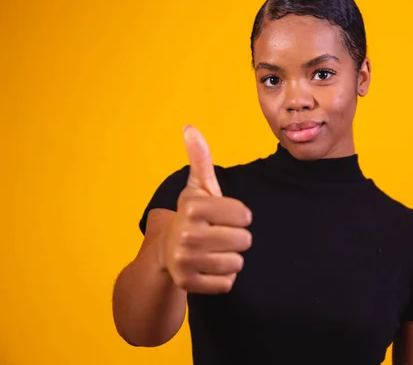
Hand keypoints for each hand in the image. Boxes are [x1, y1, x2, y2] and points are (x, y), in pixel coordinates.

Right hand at [161, 126, 252, 293]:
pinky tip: (209, 267)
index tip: (224, 216)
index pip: (245, 215)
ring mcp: (185, 261)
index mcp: (194, 207)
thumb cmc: (193, 216)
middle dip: (237, 238)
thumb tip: (190, 128)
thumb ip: (200, 159)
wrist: (167, 251)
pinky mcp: (187, 284)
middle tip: (219, 236)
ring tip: (214, 251)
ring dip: (231, 258)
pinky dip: (223, 278)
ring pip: (237, 263)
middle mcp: (187, 234)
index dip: (239, 216)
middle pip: (244, 241)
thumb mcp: (198, 188)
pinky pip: (227, 283)